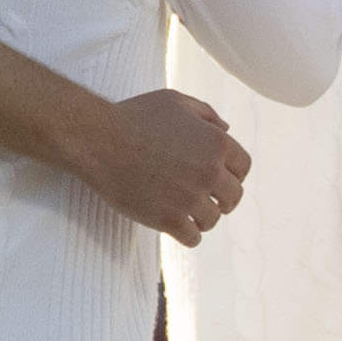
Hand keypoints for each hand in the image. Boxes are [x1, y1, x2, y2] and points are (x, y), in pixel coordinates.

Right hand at [81, 86, 250, 244]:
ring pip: (213, 219)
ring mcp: (190, 198)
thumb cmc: (133, 116)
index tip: (220, 180)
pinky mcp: (169, 219)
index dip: (233, 174)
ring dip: (203, 218)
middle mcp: (210, 172)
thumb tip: (227, 130)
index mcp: (217, 143)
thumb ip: (206, 114)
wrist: (98, 140)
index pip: (243, 168)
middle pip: (233, 197)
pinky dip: (188, 236)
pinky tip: (179, 229)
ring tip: (189, 214)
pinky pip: (193, 238)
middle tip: (207, 201)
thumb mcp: (174, 102)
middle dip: (223, 199)